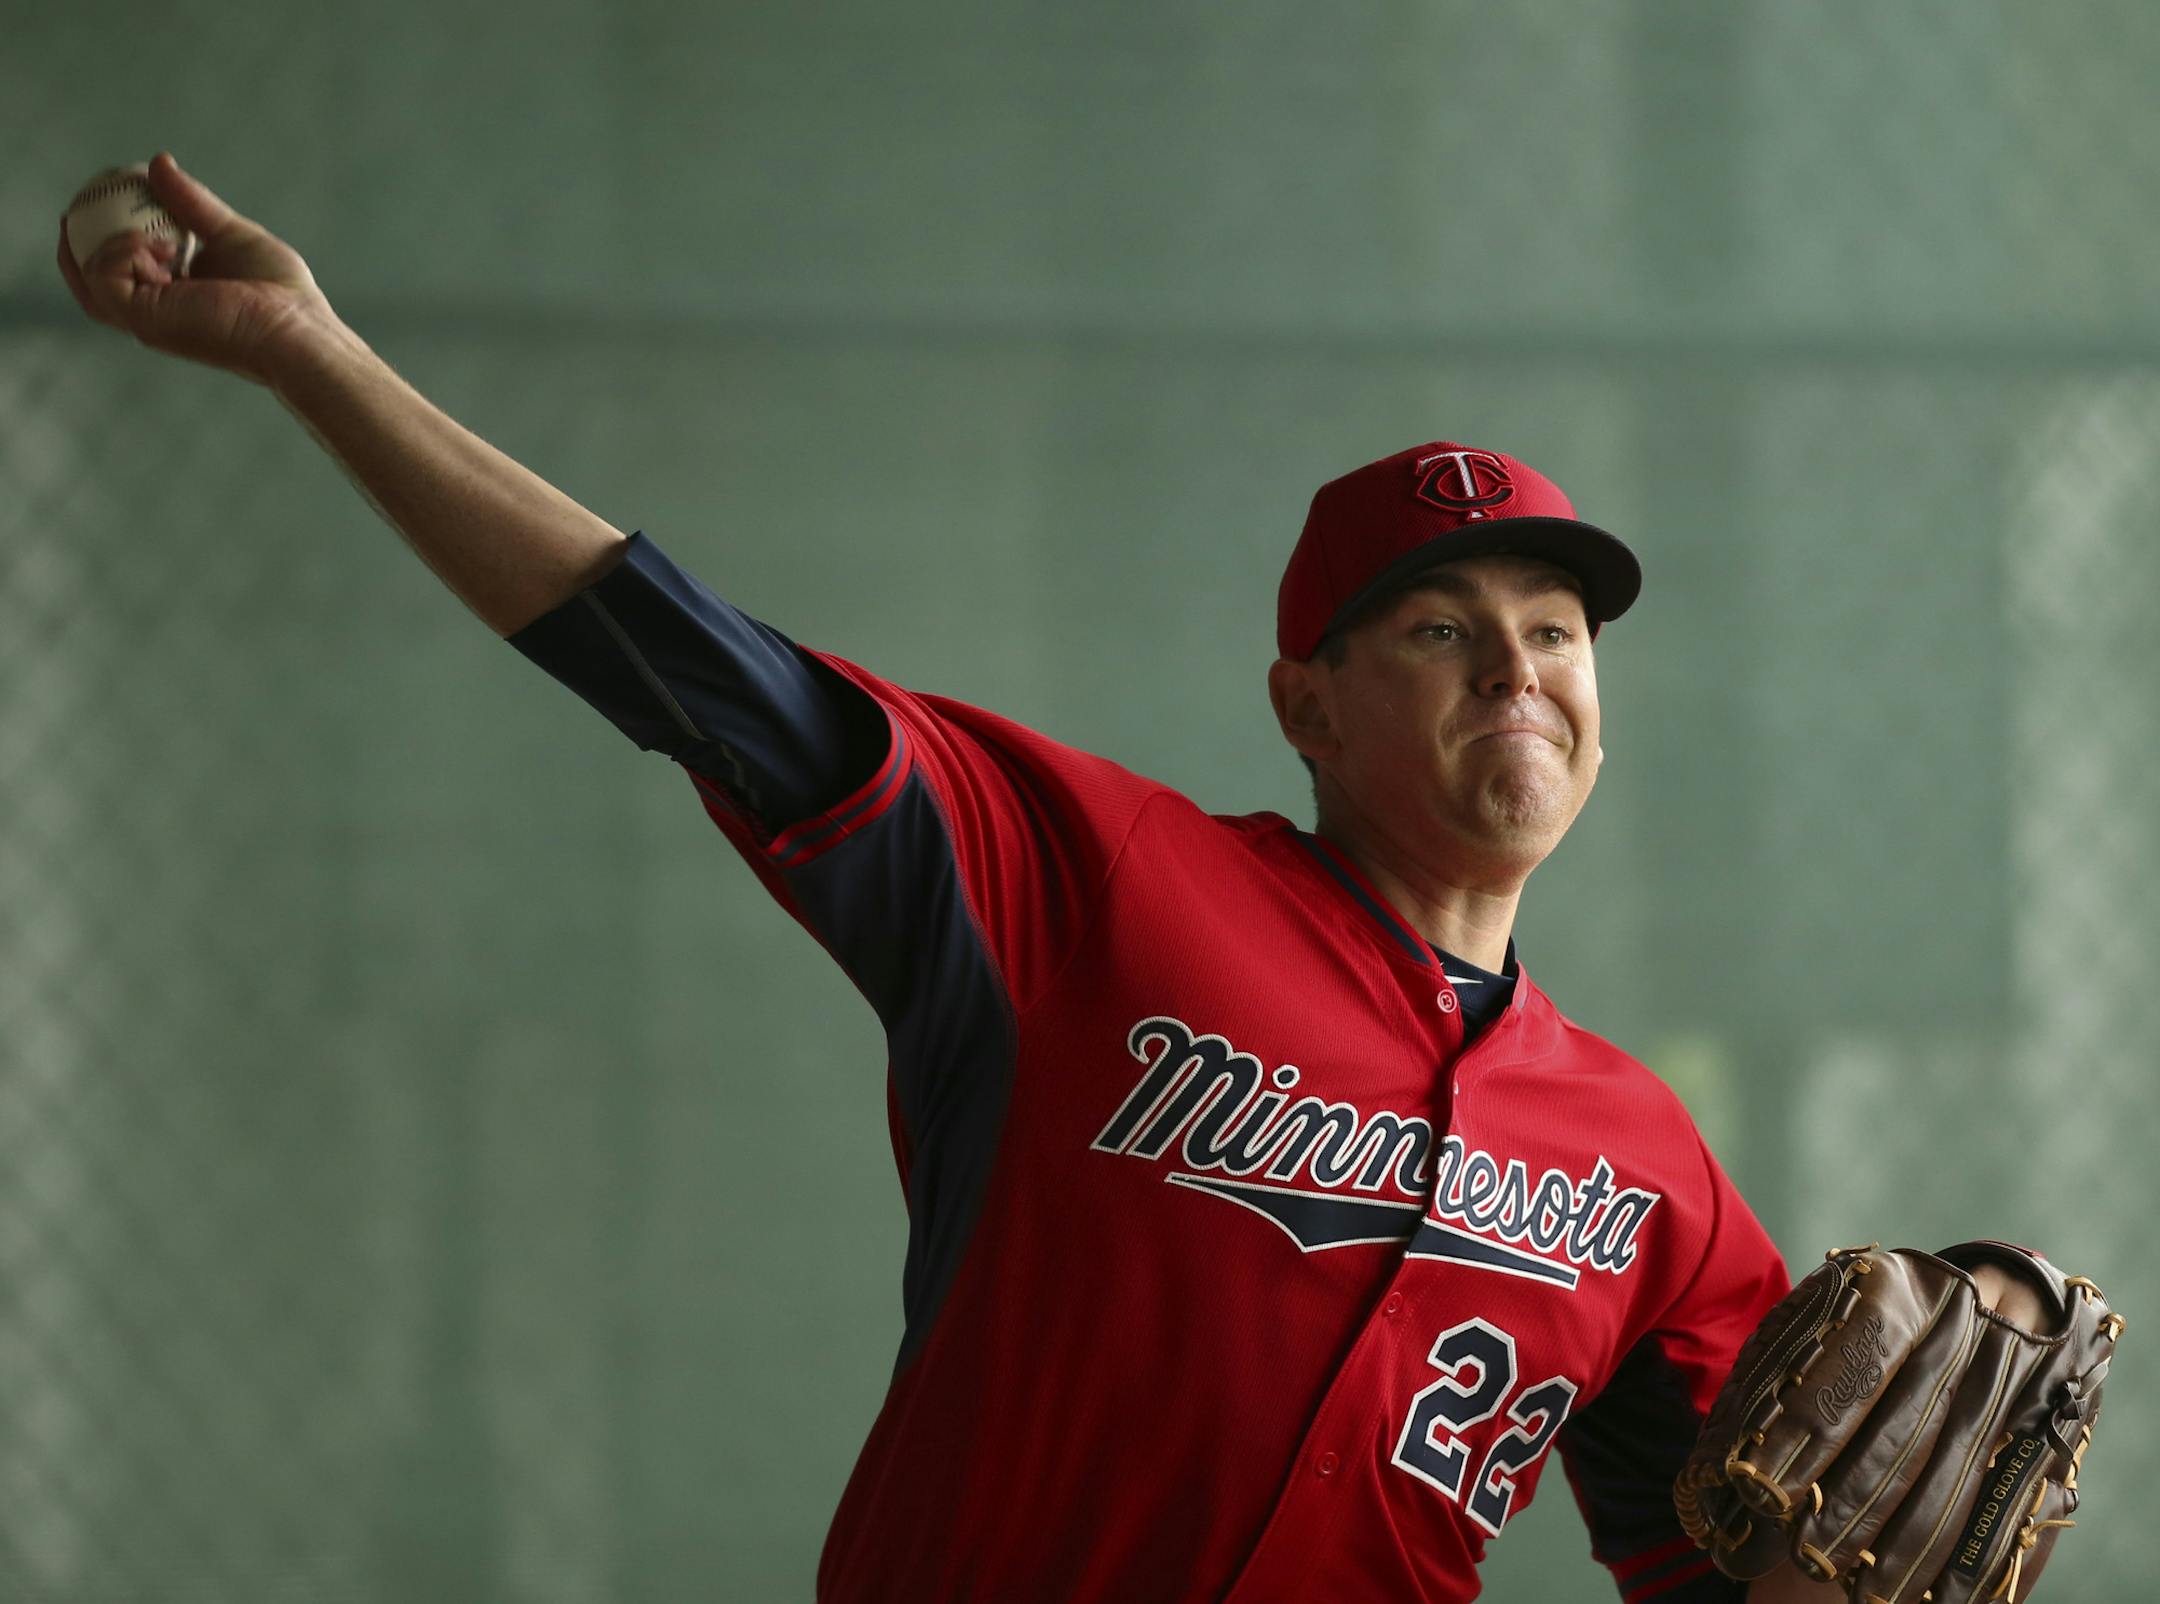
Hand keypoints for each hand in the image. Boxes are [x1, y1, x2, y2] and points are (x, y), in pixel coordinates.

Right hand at [56, 152, 341, 385]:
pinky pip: (104, 276)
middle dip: (76, 237)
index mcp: (171, 297)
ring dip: (111, 241)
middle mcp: (153, 312)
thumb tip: (158, 163)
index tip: (98, 197)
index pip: (117, 269)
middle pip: (88, 276)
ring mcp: (145, 319)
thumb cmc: (281, 294)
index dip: (98, 234)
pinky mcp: (145, 320)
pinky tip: (160, 248)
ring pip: (89, 275)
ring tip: (159, 239)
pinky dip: (121, 251)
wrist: (297, 329)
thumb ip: (193, 203)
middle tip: (81, 202)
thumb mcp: (231, 233)